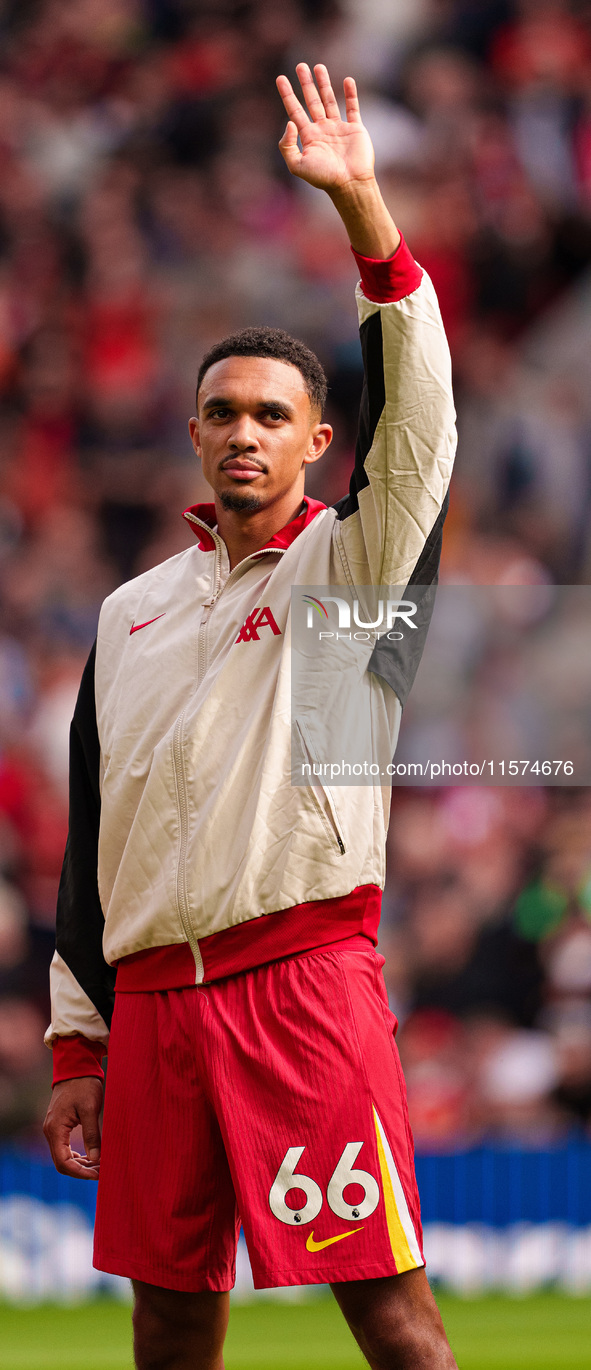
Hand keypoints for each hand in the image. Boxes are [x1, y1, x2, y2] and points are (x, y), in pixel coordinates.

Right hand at [43, 1076, 102, 1180]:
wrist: (77, 1067)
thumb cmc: (84, 1085)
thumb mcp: (91, 1109)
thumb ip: (92, 1135)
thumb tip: (96, 1159)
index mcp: (56, 1129)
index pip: (63, 1162)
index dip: (80, 1173)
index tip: (98, 1175)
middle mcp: (51, 1131)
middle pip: (61, 1163)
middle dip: (81, 1171)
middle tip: (101, 1172)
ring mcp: (53, 1129)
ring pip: (63, 1157)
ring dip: (80, 1164)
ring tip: (99, 1166)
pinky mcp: (59, 1126)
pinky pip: (65, 1148)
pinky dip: (77, 1155)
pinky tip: (91, 1157)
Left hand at [276, 63, 374, 194]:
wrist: (349, 184)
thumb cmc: (323, 178)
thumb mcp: (297, 165)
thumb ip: (287, 146)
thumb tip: (289, 123)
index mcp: (308, 137)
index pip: (295, 110)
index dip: (287, 94)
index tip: (280, 78)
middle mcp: (322, 130)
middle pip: (312, 101)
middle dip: (306, 83)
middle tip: (300, 66)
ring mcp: (339, 129)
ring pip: (330, 100)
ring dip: (324, 83)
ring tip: (318, 67)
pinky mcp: (355, 130)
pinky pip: (353, 108)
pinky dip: (351, 94)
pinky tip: (347, 80)